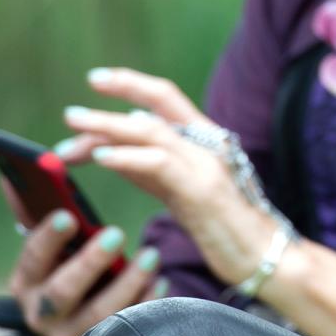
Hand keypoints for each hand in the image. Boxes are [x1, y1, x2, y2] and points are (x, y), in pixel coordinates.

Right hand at [4, 203, 161, 335]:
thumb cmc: (74, 272)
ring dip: (127, 282)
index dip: (47, 239)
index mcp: (27, 284)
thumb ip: (40, 218)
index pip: (32, 261)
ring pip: (99, 314)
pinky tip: (162, 282)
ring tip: (152, 255)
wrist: (92, 329)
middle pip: (61, 292)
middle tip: (116, 233)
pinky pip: (128, 329)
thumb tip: (13, 176)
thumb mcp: (56, 252)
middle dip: (88, 262)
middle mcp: (42, 315)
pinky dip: (148, 303)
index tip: (68, 216)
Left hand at [58, 67, 275, 288]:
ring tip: (72, 132)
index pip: (167, 98)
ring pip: (154, 131)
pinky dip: (128, 157)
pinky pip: (160, 164)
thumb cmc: (224, 227)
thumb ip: (148, 167)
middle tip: (71, 113)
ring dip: (108, 128)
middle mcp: (209, 143)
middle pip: (158, 106)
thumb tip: (109, 148)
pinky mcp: (203, 189)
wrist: (265, 255)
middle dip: (114, 100)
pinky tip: (102, 159)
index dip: (132, 84)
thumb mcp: (179, 190)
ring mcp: (208, 164)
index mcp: (205, 140)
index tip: (97, 80)